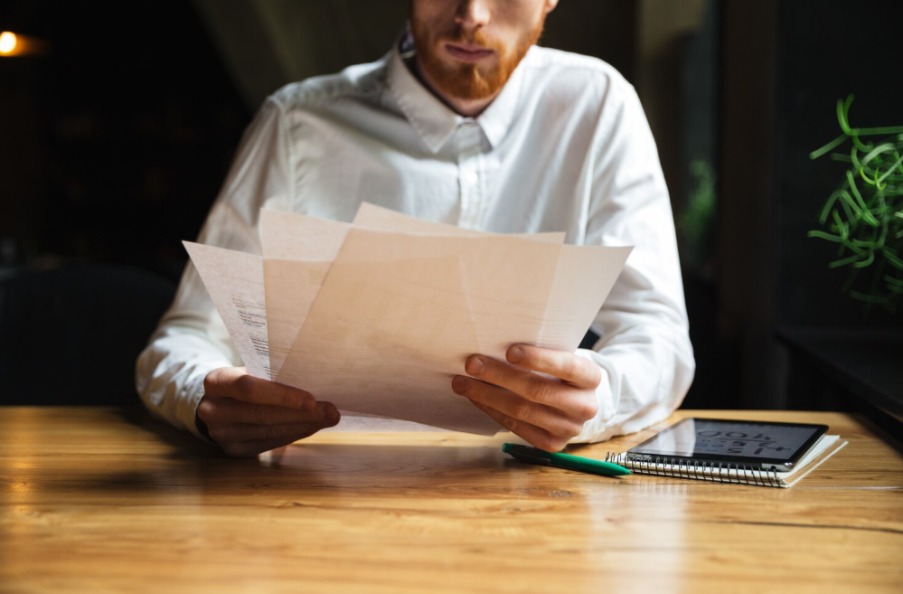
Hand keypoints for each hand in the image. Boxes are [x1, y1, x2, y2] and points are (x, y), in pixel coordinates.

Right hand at [197, 367, 339, 456]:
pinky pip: (269, 444)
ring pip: (269, 432)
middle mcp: (213, 410)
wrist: (216, 401)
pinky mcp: (233, 450)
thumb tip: (314, 382)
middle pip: (263, 414)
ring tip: (328, 418)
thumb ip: (272, 375)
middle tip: (331, 411)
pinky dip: (294, 435)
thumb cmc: (242, 380)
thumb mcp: (248, 369)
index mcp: (217, 382)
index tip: (311, 399)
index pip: (249, 389)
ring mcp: (221, 434)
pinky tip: (311, 427)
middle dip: (301, 414)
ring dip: (303, 426)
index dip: (282, 395)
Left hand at [451, 344, 600, 451]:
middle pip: (537, 390)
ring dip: (487, 395)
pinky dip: (492, 410)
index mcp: (590, 377)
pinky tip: (476, 398)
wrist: (574, 403)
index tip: (509, 351)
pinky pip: (515, 426)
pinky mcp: (552, 445)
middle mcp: (585, 405)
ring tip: (463, 382)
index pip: (566, 366)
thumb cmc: (558, 373)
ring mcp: (569, 429)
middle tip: (472, 363)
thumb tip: (493, 345)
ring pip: (522, 411)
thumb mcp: (559, 357)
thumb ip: (538, 354)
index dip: (538, 359)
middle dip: (500, 375)